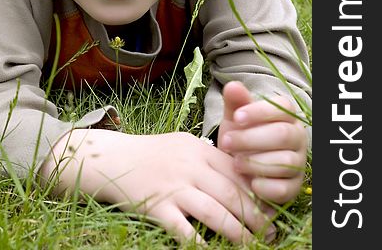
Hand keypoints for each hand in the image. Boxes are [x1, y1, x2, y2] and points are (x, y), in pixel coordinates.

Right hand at [40, 128, 275, 244]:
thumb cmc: (153, 154)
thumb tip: (241, 179)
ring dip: (238, 232)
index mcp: (198, 149)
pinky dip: (201, 244)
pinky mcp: (157, 207)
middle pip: (232, 193)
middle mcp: (189, 166)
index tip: (271, 207)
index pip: (237, 171)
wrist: (113, 158)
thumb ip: (209, 159)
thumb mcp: (183, 146)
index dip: (257, 192)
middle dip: (256, 216)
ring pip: (215, 213)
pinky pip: (184, 231)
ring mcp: (173, 187)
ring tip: (253, 244)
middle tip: (271, 232)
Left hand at [218, 81, 307, 204]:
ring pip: (284, 162)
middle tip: (226, 142)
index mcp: (286, 115)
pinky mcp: (294, 186)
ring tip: (234, 162)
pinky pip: (283, 188)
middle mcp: (297, 136)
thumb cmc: (240, 136)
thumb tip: (232, 86)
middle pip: (282, 135)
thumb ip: (235, 102)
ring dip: (254, 163)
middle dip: (251, 139)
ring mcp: (299, 162)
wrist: (239, 168)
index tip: (236, 117)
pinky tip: (248, 181)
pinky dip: (263, 185)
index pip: (281, 107)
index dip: (259, 112)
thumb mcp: (234, 119)